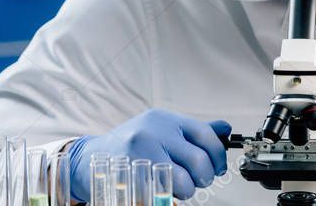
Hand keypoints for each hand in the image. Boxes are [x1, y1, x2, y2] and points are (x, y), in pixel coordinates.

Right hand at [67, 109, 230, 200]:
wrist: (90, 157)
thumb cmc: (132, 145)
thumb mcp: (162, 130)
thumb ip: (193, 132)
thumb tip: (225, 130)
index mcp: (166, 119)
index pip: (205, 135)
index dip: (218, 155)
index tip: (218, 167)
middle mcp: (154, 131)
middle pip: (198, 160)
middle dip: (205, 177)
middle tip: (200, 180)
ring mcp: (142, 152)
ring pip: (184, 180)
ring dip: (189, 190)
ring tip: (182, 187)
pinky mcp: (132, 172)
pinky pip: (164, 190)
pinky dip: (171, 195)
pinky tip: (166, 190)